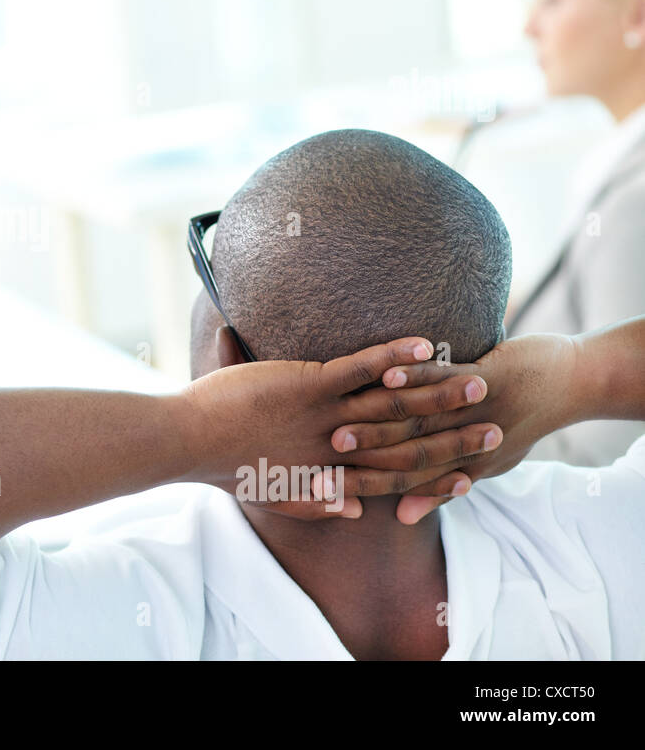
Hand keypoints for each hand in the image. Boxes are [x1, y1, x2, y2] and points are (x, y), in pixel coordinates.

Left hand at [185, 337, 500, 519]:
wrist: (190, 442)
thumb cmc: (226, 467)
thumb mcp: (280, 497)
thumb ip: (322, 504)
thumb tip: (358, 508)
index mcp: (336, 474)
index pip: (400, 474)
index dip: (441, 470)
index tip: (476, 466)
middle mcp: (341, 446)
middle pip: (411, 439)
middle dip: (456, 430)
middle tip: (496, 419)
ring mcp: (328, 412)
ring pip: (394, 402)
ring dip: (438, 390)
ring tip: (477, 378)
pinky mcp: (310, 384)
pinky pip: (360, 366)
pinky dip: (394, 355)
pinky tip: (426, 344)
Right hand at [333, 331, 581, 523]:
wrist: (567, 386)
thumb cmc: (517, 422)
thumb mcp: (484, 464)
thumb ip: (440, 489)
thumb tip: (400, 516)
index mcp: (466, 468)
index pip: (405, 483)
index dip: (363, 488)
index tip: (321, 493)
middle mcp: (471, 444)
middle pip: (406, 456)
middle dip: (361, 460)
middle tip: (319, 466)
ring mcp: (478, 411)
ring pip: (421, 418)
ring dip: (378, 424)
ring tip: (341, 426)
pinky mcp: (488, 377)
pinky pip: (444, 374)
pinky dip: (414, 372)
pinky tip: (387, 372)